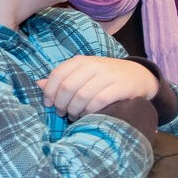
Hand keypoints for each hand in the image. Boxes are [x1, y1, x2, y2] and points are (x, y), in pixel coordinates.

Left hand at [37, 56, 158, 119]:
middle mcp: (93, 65)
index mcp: (81, 61)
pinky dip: (89, 111)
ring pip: (81, 96)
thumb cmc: (104, 77)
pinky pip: (98, 102)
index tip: (49, 104)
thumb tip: (38, 84)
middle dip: (61, 104)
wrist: (138, 76)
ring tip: (74, 116)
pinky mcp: (121, 87)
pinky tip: (87, 115)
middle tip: (62, 113)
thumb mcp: (82, 74)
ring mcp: (108, 75)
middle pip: (67, 87)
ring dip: (74, 110)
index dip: (49, 92)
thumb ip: (62, 78)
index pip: (57, 75)